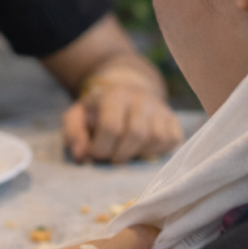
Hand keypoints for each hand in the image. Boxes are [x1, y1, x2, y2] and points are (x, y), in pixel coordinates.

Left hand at [63, 81, 183, 162]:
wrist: (126, 92)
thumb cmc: (98, 111)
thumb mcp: (77, 116)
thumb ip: (73, 133)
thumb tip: (81, 155)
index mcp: (115, 95)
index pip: (112, 127)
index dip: (101, 148)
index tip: (95, 152)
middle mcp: (141, 98)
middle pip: (136, 134)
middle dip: (120, 154)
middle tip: (112, 157)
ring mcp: (160, 108)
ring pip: (157, 139)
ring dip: (139, 154)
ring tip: (127, 152)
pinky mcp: (173, 120)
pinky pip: (172, 141)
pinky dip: (158, 151)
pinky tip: (144, 149)